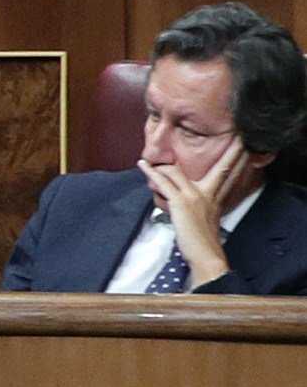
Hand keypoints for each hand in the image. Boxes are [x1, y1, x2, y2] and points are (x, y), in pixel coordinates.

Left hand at [146, 135, 249, 284]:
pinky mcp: (181, 202)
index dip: (237, 158)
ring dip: (163, 165)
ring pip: (178, 172)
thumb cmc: (202, 241)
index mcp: (216, 197)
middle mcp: (208, 193)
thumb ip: (202, 206)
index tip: (244, 143)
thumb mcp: (206, 219)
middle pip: (221, 167)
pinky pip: (164, 182)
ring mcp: (195, 196)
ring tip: (152, 159)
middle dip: (232, 150)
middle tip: (237, 133)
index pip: (228, 173)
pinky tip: (143, 165)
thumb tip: (191, 201)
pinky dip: (151, 173)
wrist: (205, 254)